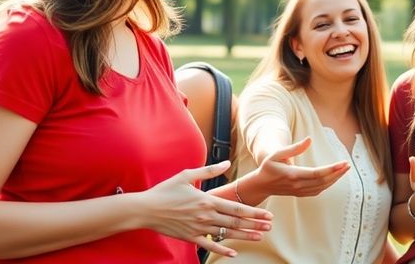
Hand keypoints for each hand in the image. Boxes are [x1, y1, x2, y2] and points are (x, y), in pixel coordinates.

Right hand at [138, 161, 272, 257]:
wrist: (144, 209)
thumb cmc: (165, 190)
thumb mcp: (187, 175)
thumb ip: (210, 170)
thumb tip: (227, 163)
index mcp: (207, 200)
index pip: (237, 208)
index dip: (254, 213)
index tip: (267, 214)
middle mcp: (206, 215)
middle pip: (236, 222)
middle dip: (255, 224)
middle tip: (270, 226)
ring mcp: (198, 228)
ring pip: (226, 234)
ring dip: (244, 236)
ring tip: (259, 236)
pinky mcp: (189, 237)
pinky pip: (209, 245)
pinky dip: (222, 249)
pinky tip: (233, 253)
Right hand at [244, 137, 349, 198]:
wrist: (261, 185)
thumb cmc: (268, 167)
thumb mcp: (277, 154)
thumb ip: (294, 148)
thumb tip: (309, 139)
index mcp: (293, 175)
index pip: (317, 173)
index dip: (331, 169)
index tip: (343, 163)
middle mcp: (297, 185)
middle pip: (323, 181)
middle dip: (337, 173)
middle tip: (348, 165)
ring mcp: (299, 191)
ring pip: (322, 187)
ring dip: (335, 179)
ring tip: (344, 170)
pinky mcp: (300, 194)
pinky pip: (318, 191)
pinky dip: (328, 184)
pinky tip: (334, 178)